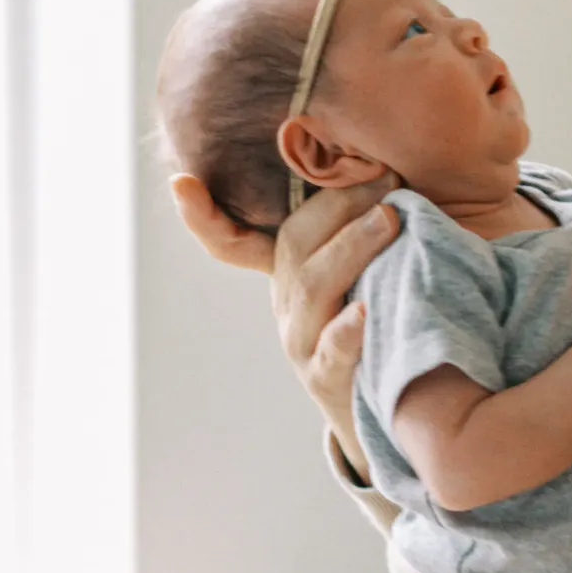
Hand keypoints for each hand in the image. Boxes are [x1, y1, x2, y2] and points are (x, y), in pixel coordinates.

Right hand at [170, 172, 400, 472]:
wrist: (390, 407)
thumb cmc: (379, 328)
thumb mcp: (355, 277)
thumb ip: (354, 232)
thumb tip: (382, 164)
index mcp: (287, 276)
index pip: (232, 241)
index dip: (203, 216)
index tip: (181, 182)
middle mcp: (285, 306)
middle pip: (295, 245)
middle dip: (336, 204)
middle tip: (383, 175)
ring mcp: (301, 344)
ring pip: (314, 288)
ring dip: (352, 248)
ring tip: (388, 220)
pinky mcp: (328, 380)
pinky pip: (332, 352)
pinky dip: (346, 331)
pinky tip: (365, 312)